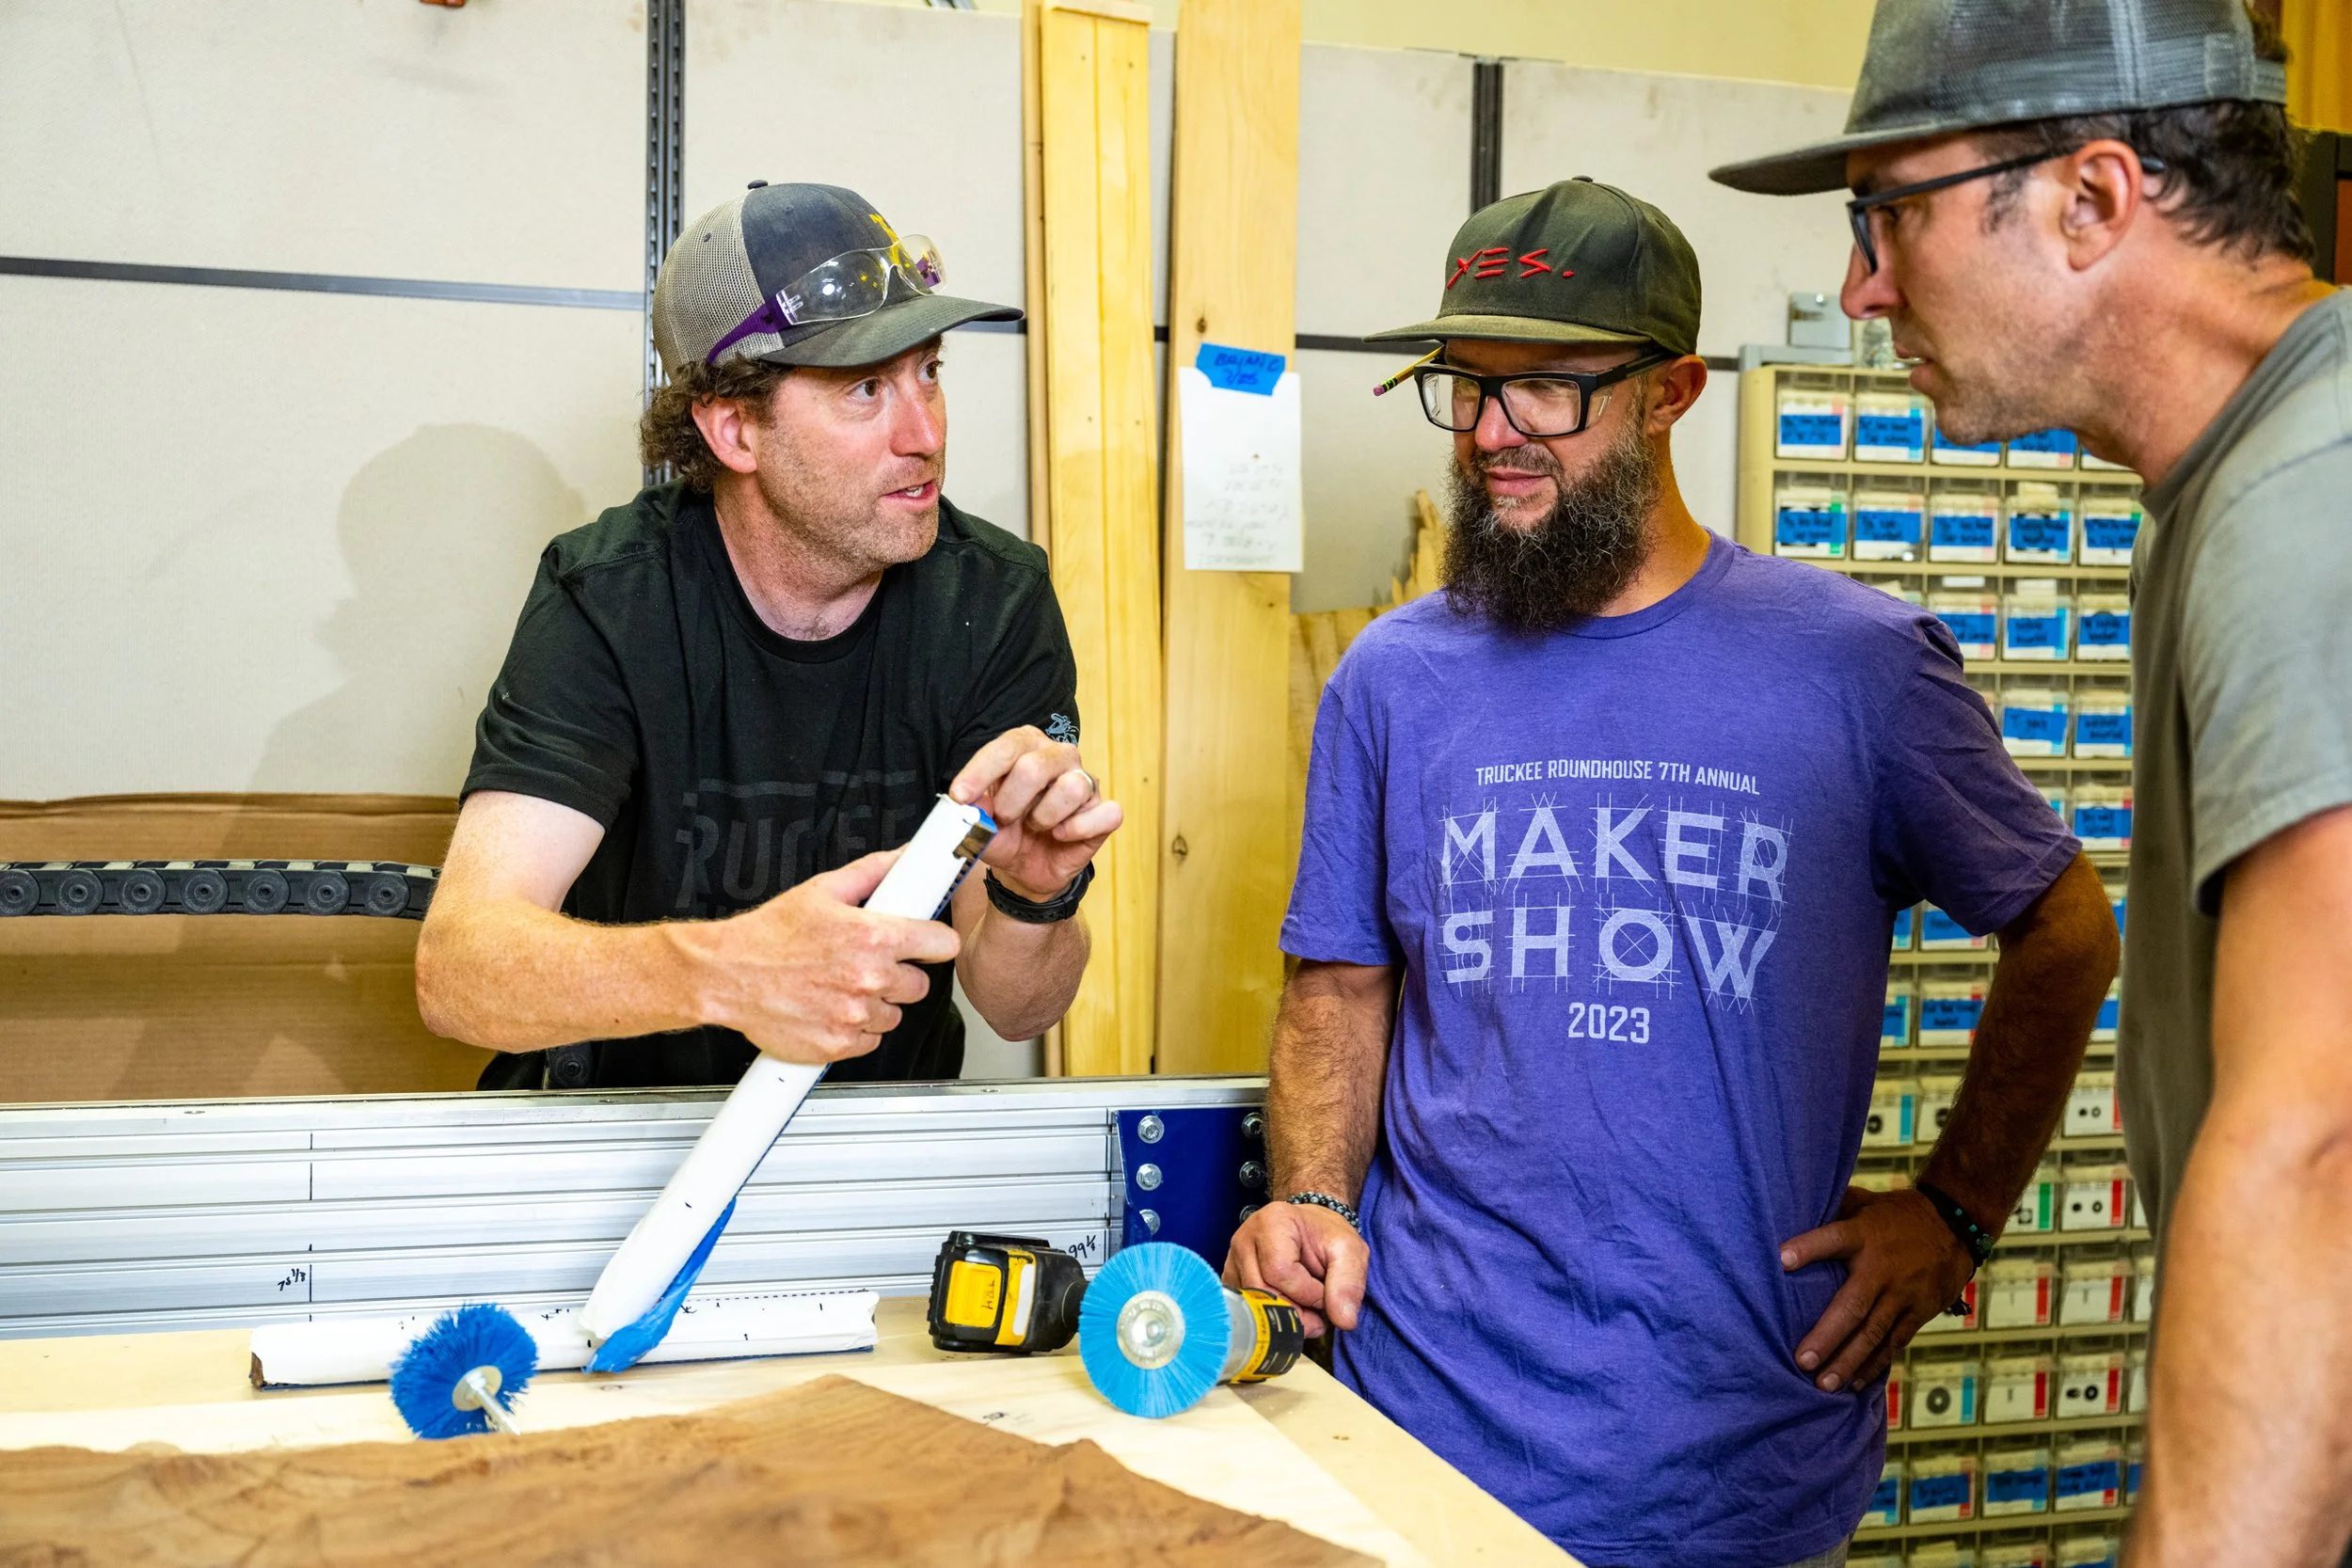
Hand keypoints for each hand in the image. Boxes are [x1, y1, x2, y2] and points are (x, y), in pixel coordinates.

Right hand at [686, 850, 961, 1064]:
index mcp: (874, 937)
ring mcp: (855, 1015)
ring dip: (876, 1003)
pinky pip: (869, 1040)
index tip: (926, 944)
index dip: (934, 942)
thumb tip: (902, 858)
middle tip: (868, 965)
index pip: (942, 945)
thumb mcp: (822, 891)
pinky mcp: (839, 1044)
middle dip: (899, 975)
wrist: (726, 975)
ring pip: (894, 1014)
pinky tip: (830, 1008)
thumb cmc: (769, 935)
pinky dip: (855, 1029)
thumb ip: (871, 873)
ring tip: (841, 986)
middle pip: (920, 985)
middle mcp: (869, 978)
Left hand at [949, 726, 1121, 901]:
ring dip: (1044, 816)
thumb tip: (972, 804)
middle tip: (1004, 819)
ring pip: (1072, 788)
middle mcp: (1059, 757)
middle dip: (1011, 801)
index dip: (980, 772)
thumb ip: (974, 812)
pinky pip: (1106, 813)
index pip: (1006, 747)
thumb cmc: (1005, 834)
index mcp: (1026, 747)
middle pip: (1036, 766)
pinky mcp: (1104, 812)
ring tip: (1035, 826)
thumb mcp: (981, 825)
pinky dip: (1078, 829)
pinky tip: (1061, 836)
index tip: (960, 797)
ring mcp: (1086, 783)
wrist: (1025, 868)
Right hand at [1224, 1200, 1367, 1337]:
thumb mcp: (1350, 1252)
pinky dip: (1269, 1316)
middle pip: (1262, 1292)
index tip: (1326, 1293)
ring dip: (1284, 1317)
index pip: (1280, 1272)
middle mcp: (1244, 1239)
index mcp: (1272, 1222)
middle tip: (1318, 1315)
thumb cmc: (1327, 1238)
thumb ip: (1349, 1284)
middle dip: (1296, 1312)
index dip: (1308, 1293)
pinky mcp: (1230, 1279)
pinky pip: (1246, 1310)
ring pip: (1252, 1306)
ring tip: (1305, 1310)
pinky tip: (1288, 1307)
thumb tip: (1344, 1321)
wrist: (1310, 1231)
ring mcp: (1232, 1261)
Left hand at [1782, 1184, 1976, 1392]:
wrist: (1956, 1227)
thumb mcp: (1866, 1202)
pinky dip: (1874, 1364)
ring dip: (1849, 1361)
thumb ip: (1834, 1208)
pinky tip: (1854, 1383)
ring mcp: (1903, 1294)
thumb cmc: (1896, 1215)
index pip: (1834, 1239)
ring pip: (1874, 1333)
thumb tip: (1792, 1207)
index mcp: (1864, 1234)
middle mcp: (1883, 1268)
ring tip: (1824, 1385)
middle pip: (1854, 1305)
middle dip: (1828, 1336)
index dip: (1809, 1248)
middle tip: (1803, 1361)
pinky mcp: (1919, 1312)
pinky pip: (1894, 1342)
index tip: (1781, 1260)